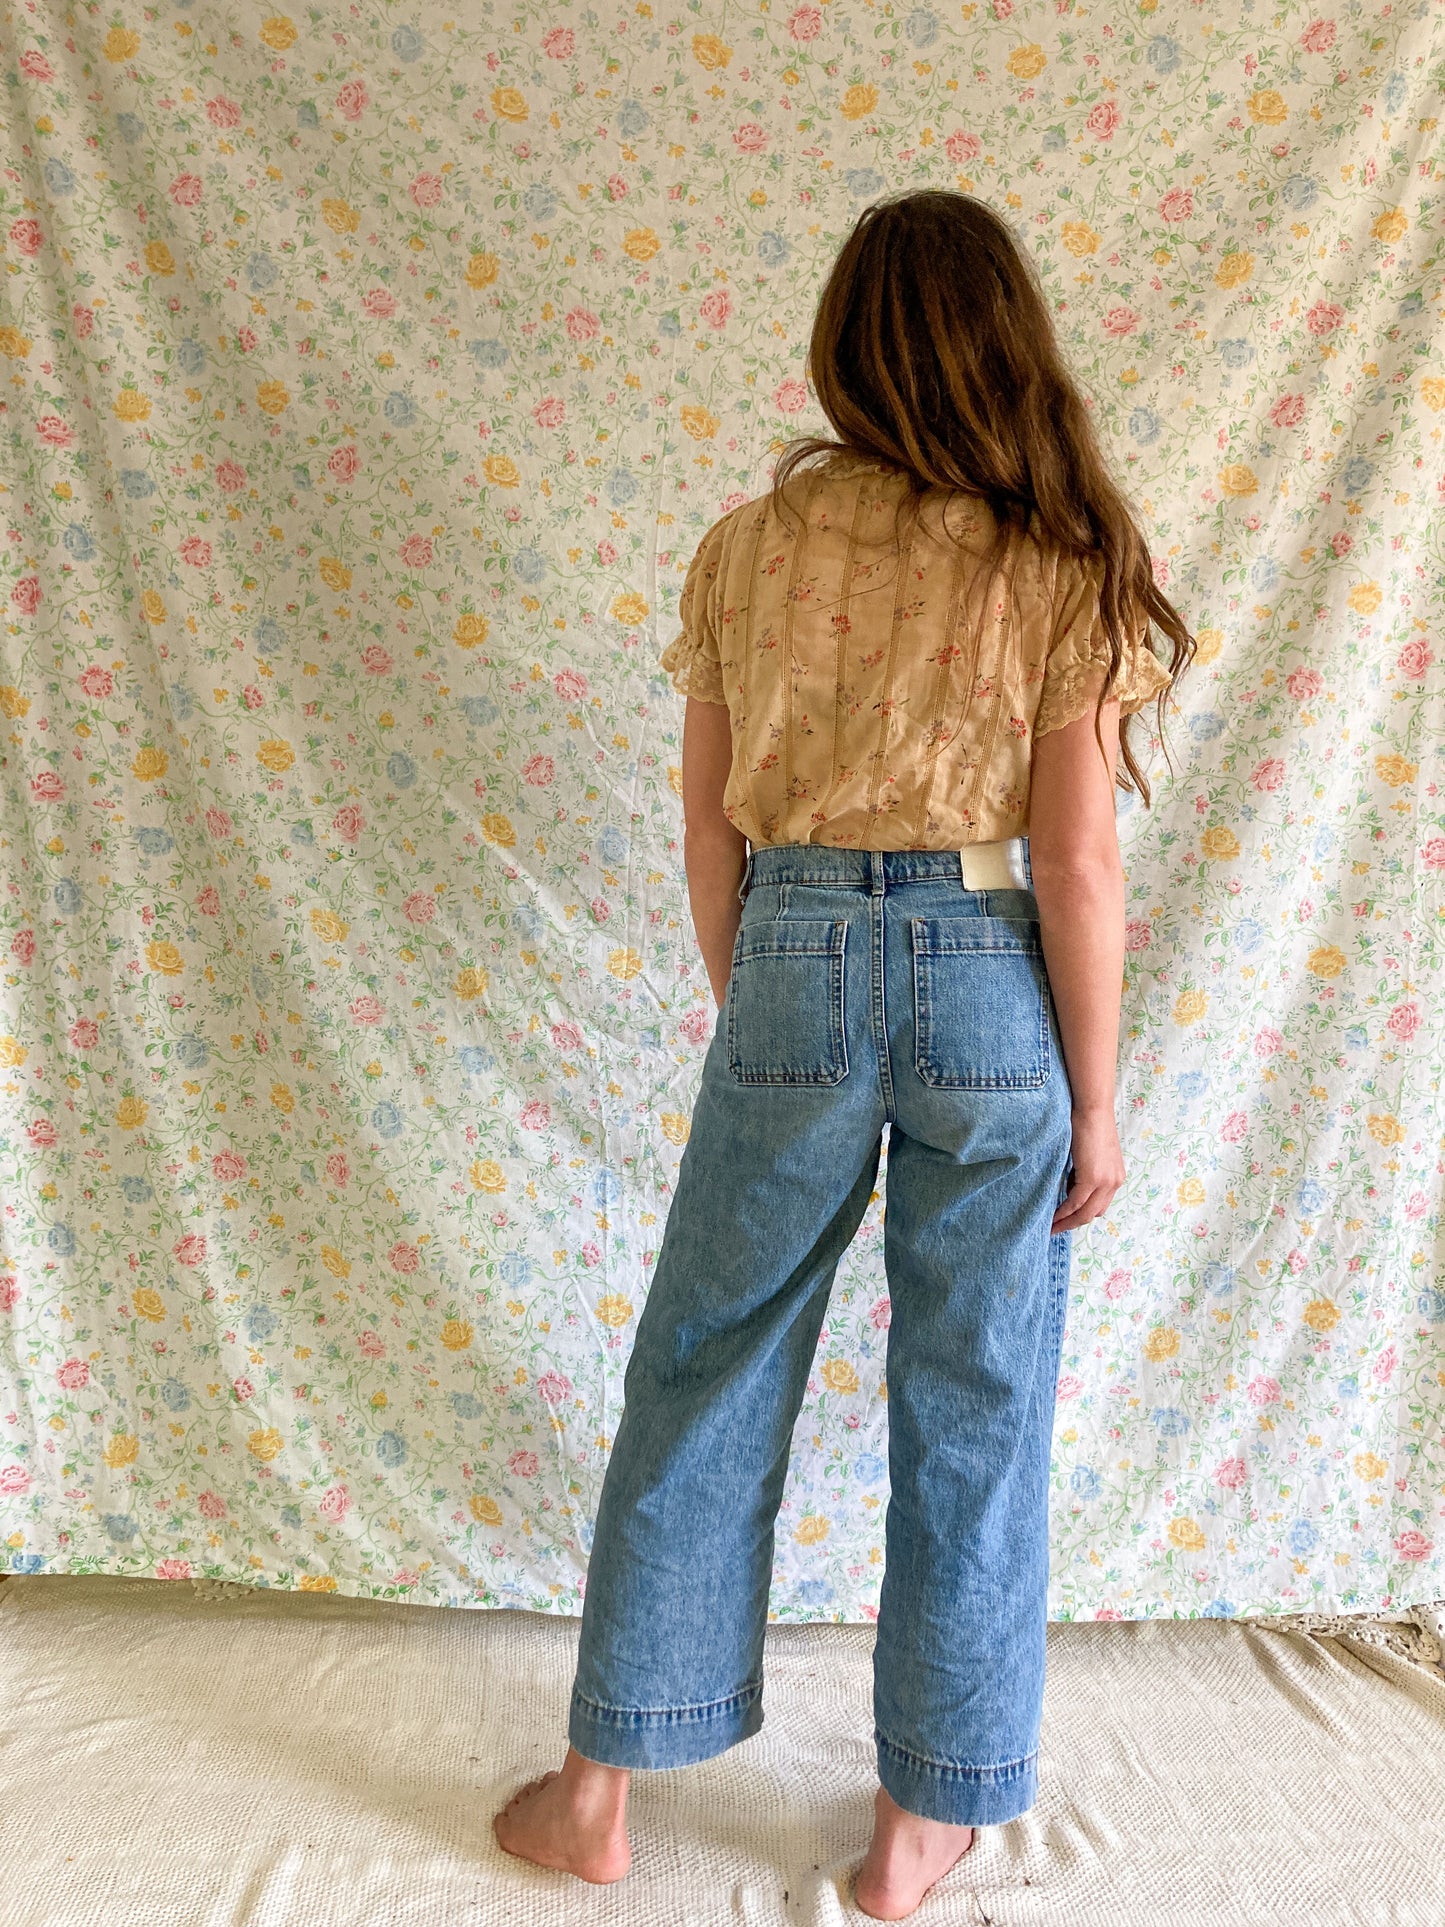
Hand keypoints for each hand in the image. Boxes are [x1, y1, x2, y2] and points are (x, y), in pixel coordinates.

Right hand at [1052, 1106, 1124, 1232]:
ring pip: (1085, 1213)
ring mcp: (1106, 1182)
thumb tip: (1069, 1186)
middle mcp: (1114, 1182)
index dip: (1081, 1215)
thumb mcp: (1089, 1153)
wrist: (1092, 1108)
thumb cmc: (1087, 1123)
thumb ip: (1084, 1171)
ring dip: (1067, 1221)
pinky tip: (1052, 1216)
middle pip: (1093, 1214)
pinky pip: (1075, 1203)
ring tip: (1051, 1226)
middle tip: (1055, 1228)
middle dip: (1073, 1223)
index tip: (1065, 1219)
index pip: (1098, 1205)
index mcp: (1115, 1177)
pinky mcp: (1092, 1178)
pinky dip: (1063, 1211)